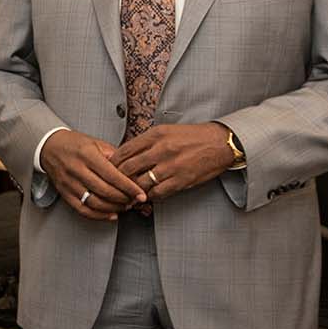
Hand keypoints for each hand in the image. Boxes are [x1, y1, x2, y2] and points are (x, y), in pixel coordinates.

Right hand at [39, 129, 145, 220]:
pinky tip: (110, 214)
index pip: (113, 175)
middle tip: (135, 201)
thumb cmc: (74, 144)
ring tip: (125, 206)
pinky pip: (82, 209)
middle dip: (124, 199)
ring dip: (113, 208)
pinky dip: (98, 215)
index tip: (141, 194)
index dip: (129, 187)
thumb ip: (114, 156)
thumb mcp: (96, 143)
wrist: (50, 147)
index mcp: (88, 156)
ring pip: (95, 203)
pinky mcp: (65, 193)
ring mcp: (69, 184)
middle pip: (105, 191)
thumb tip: (132, 171)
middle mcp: (77, 170)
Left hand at [112, 123, 236, 203]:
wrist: (220, 143)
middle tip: (112, 187)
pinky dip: (149, 197)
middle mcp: (161, 149)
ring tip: (126, 195)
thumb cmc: (192, 137)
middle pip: (128, 169)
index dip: (112, 164)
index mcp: (155, 135)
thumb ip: (146, 142)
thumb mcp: (166, 131)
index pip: (124, 151)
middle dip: (117, 180)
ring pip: (140, 183)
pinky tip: (146, 197)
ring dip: (132, 191)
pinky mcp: (181, 180)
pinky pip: (157, 193)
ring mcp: (171, 166)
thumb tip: (125, 154)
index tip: (107, 171)